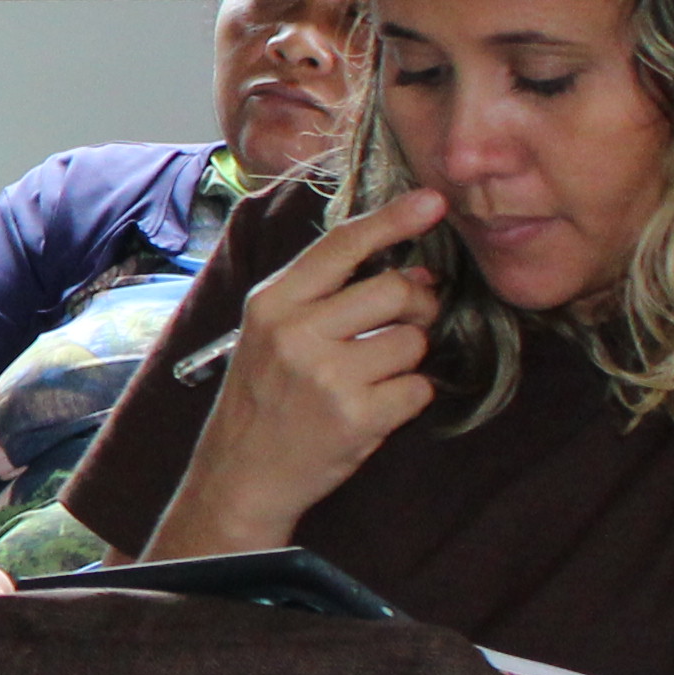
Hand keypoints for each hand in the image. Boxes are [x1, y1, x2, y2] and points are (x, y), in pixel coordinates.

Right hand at [149, 185, 450, 558]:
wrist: (240, 474)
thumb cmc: (264, 397)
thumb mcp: (274, 331)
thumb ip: (332, 296)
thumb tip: (418, 271)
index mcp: (273, 302)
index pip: (342, 245)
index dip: (393, 219)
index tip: (433, 200)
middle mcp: (296, 332)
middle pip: (395, 290)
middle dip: (416, 306)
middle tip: (404, 325)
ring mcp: (326, 375)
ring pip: (413, 341)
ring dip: (407, 360)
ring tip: (371, 378)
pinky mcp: (356, 417)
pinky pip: (418, 389)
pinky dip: (408, 399)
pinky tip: (374, 409)